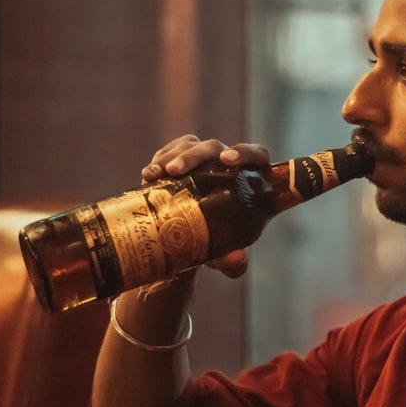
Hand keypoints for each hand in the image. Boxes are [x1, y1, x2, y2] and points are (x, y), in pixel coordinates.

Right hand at [140, 135, 271, 279]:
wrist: (184, 242)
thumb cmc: (214, 244)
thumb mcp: (222, 254)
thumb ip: (232, 261)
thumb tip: (236, 259)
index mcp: (249, 180)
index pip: (257, 155)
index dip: (246, 152)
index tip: (228, 159)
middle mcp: (225, 163)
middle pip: (214, 148)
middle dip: (193, 156)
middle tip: (176, 171)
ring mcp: (201, 159)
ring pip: (190, 145)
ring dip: (172, 157)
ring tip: (158, 174)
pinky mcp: (178, 159)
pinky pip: (169, 152)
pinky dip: (158, 161)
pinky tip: (149, 175)